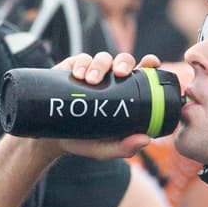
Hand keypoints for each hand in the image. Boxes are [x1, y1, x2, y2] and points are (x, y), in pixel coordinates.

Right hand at [51, 50, 172, 159]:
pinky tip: (79, 75)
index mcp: (126, 94)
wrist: (56, 138)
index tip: (151, 62)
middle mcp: (112, 81)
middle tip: (120, 73)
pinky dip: (82, 65)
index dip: (149, 64)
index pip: (142, 75)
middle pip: (124, 61)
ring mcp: (94, 74)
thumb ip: (125, 147)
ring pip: (103, 58)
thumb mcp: (106, 148)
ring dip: (100, 65)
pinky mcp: (75, 70)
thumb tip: (146, 140)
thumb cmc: (86, 142)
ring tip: (91, 81)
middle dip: (124, 63)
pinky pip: (82, 60)